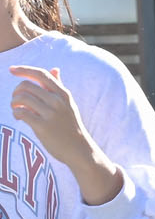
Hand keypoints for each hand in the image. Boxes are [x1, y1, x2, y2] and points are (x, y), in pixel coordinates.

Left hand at [8, 65, 120, 205]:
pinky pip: (21, 112)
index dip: (24, 69)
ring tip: (16, 109)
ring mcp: (50, 114)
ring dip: (13, 103)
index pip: (41, 74)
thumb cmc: (70, 125)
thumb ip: (59, 86)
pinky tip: (19, 118)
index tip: (11, 69)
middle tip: (16, 101)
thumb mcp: (69, 103)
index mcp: (63, 94)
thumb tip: (55, 69)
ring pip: (21, 98)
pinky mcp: (43, 126)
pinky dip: (16, 113)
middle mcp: (57, 101)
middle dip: (16, 91)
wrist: (79, 149)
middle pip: (26, 85)